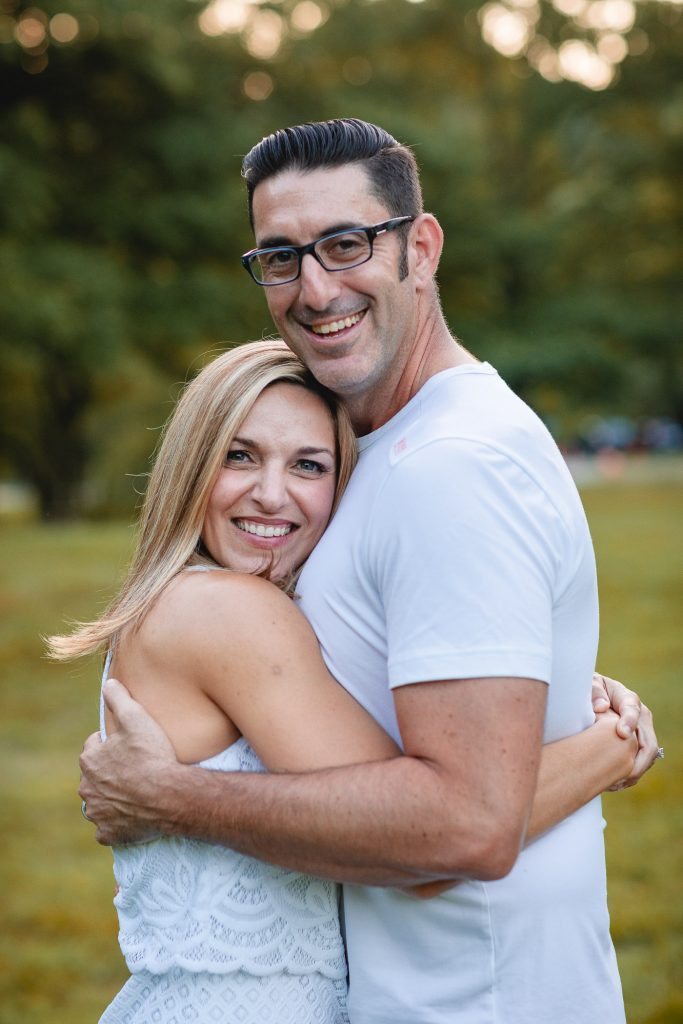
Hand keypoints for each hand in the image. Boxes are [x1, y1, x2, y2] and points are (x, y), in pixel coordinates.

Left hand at [79, 678, 177, 845]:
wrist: (169, 795)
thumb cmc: (152, 755)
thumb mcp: (137, 717)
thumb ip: (119, 698)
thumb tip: (108, 682)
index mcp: (90, 760)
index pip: (94, 747)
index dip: (113, 744)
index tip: (130, 746)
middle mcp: (87, 788)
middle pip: (96, 776)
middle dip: (110, 772)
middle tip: (135, 769)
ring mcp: (97, 814)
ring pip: (100, 803)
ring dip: (112, 798)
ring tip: (136, 792)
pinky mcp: (108, 834)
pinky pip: (108, 828)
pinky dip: (117, 823)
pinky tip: (133, 816)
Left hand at [591, 672, 659, 788]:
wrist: (593, 697)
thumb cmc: (589, 690)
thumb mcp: (588, 685)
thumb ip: (594, 692)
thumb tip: (601, 707)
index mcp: (628, 699)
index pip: (633, 710)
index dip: (629, 722)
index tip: (622, 733)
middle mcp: (640, 717)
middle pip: (648, 742)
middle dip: (637, 761)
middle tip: (618, 775)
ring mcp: (641, 732)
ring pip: (647, 757)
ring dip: (633, 772)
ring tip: (613, 784)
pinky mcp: (637, 745)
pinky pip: (640, 763)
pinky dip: (630, 776)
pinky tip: (613, 784)